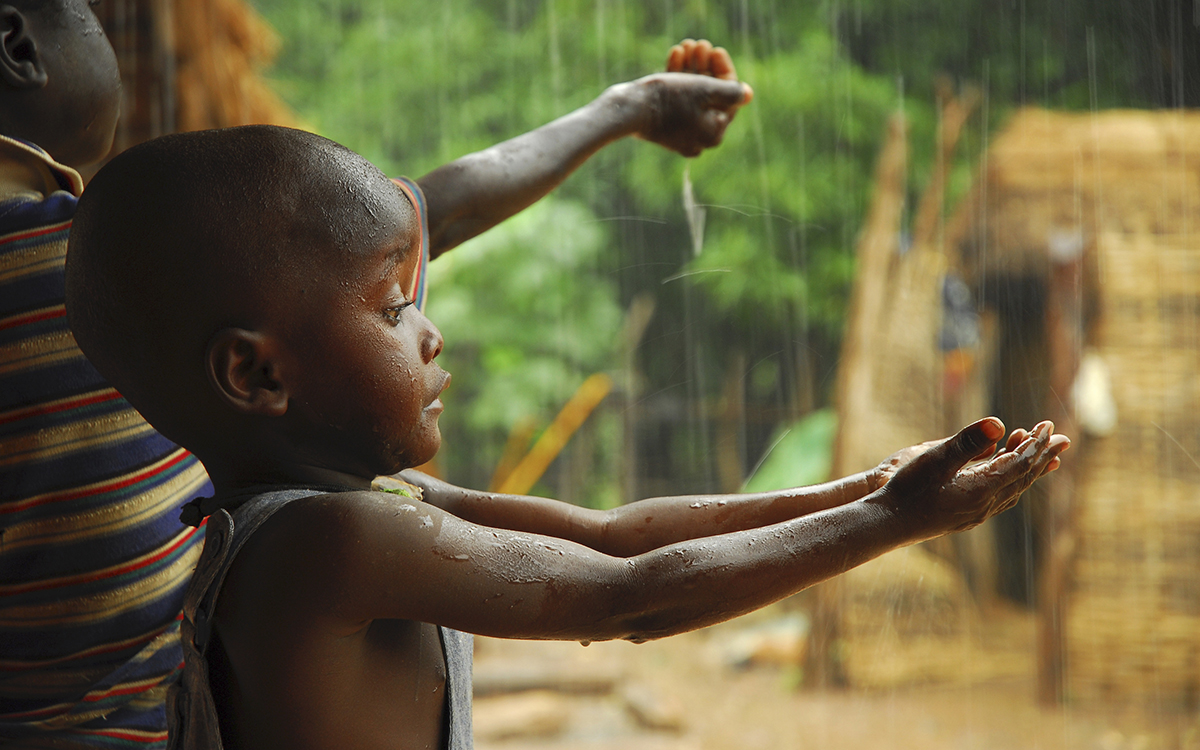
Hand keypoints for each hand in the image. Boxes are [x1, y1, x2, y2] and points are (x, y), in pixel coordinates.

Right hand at [627, 39, 752, 156]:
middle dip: (704, 67)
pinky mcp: (663, 128)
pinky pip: (676, 103)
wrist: (629, 110)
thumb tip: (748, 95)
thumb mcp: (706, 90)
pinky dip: (676, 81)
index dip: (724, 71)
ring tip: (685, 46)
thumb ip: (731, 92)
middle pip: (709, 97)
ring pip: (691, 96)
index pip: (729, 99)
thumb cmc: (670, 99)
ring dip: (690, 69)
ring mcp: (680, 135)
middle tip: (699, 44)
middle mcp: (699, 139)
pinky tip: (675, 56)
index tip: (716, 50)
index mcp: (714, 133)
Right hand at [872, 418, 1070, 541]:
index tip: (1049, 424)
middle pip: (1024, 477)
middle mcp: (986, 505)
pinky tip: (1007, 480)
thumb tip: (998, 423)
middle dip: (1042, 456)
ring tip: (1041, 456)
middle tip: (1062, 439)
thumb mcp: (934, 458)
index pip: (1020, 463)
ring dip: (1029, 470)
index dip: (1036, 443)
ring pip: (1014, 490)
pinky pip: (1001, 498)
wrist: (889, 523)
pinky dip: (1012, 482)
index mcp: (983, 489)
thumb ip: (966, 442)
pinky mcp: (966, 517)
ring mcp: (977, 514)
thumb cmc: (908, 488)